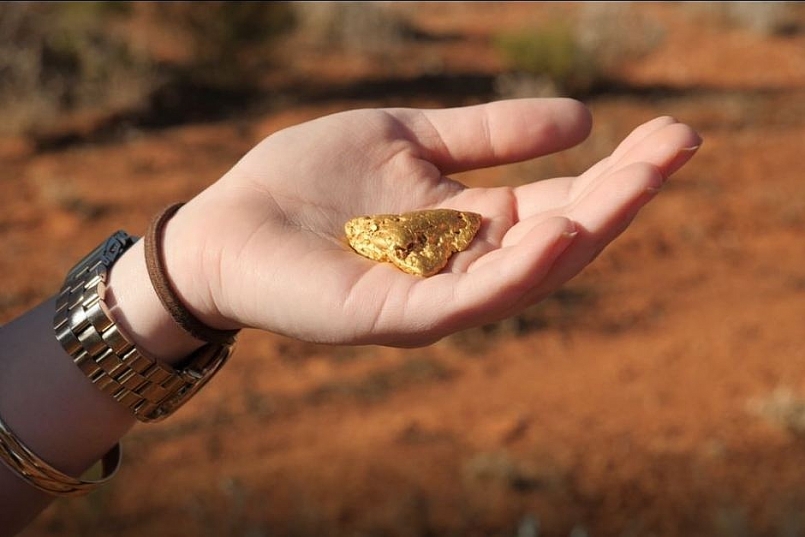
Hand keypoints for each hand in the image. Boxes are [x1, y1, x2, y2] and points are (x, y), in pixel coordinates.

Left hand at [165, 98, 700, 346]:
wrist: (228, 223)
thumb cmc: (309, 180)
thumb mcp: (409, 137)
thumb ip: (485, 135)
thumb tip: (582, 116)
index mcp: (470, 224)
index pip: (561, 202)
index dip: (617, 173)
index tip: (672, 132)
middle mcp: (464, 266)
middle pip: (560, 239)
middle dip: (623, 196)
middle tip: (682, 145)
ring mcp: (433, 297)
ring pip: (527, 274)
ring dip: (588, 230)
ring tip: (639, 181)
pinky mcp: (394, 316)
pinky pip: (468, 301)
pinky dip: (516, 272)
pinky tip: (557, 229)